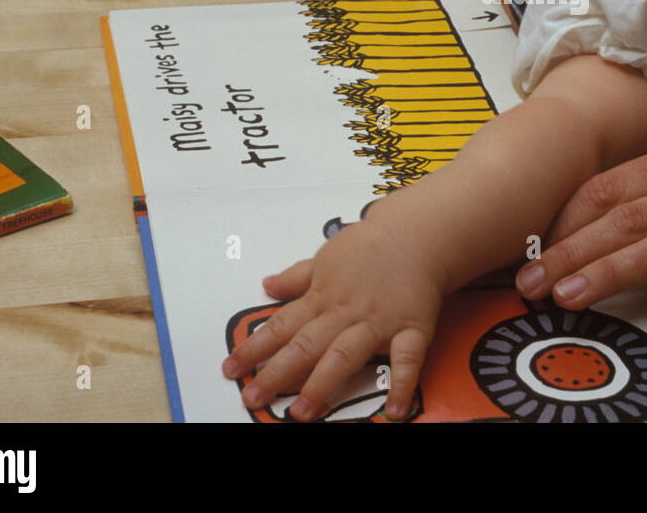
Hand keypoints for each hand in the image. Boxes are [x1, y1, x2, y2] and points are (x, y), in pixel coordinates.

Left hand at [221, 221, 445, 421]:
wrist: (416, 234)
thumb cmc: (369, 246)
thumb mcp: (325, 256)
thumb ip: (297, 277)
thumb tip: (266, 286)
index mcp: (322, 297)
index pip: (281, 325)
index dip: (254, 348)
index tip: (231, 368)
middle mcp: (345, 312)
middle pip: (305, 346)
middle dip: (277, 373)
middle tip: (253, 397)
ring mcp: (378, 322)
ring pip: (344, 356)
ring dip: (322, 384)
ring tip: (301, 412)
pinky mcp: (411, 329)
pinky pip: (406, 360)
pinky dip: (401, 385)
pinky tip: (393, 412)